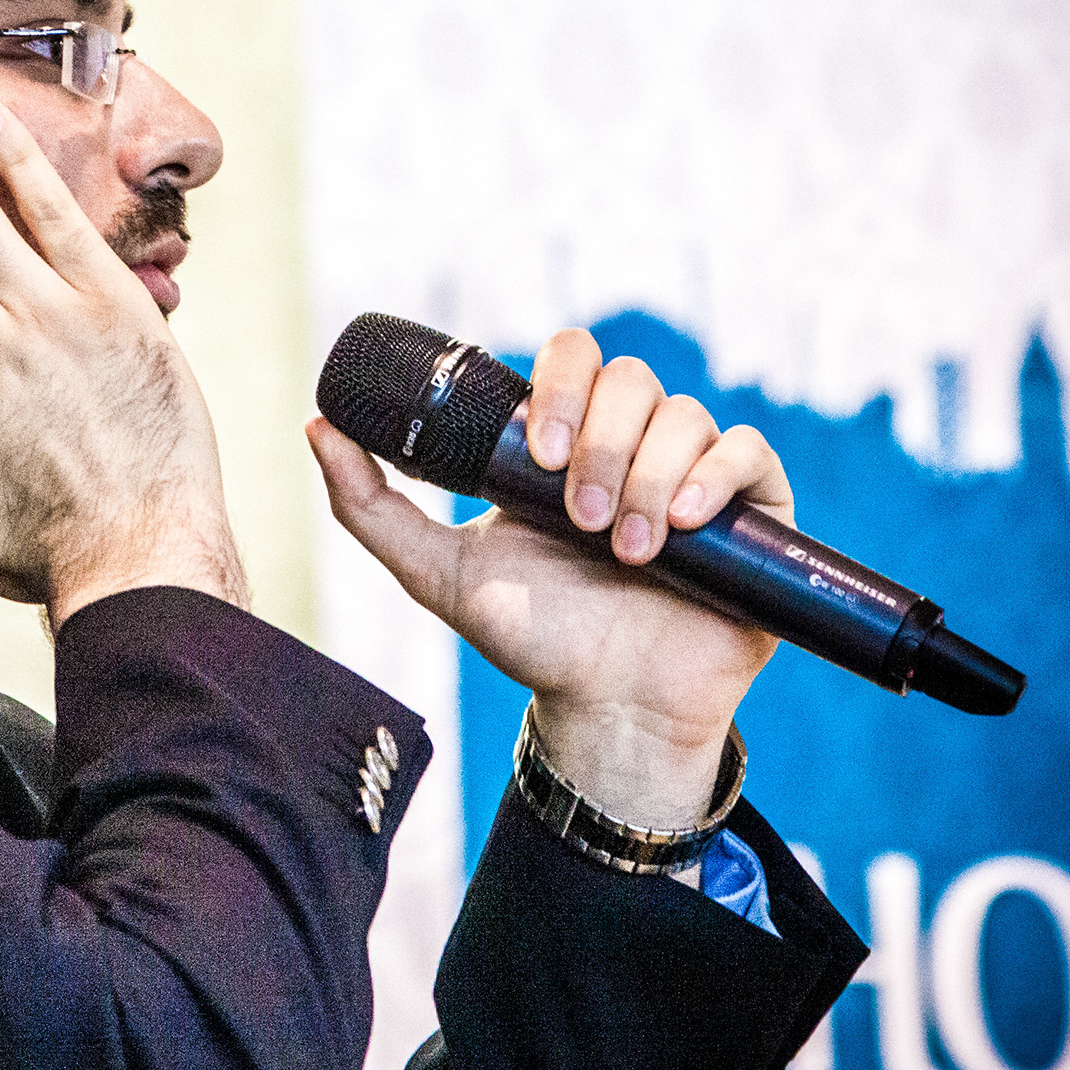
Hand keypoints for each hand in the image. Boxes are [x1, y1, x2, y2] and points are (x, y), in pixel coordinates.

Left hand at [308, 329, 790, 827]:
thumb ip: (371, 505)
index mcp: (564, 442)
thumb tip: (317, 426)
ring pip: (684, 415)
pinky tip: (683, 524)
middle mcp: (629, 444)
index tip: (539, 455)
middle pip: (629, 379)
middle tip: (579, 516)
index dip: (558, 386)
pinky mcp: (752, 511)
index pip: (570, 359)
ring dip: (648, 476)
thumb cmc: (532, 639)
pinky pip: (748, 451)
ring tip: (626, 550)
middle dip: (600, 442)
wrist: (609, 710)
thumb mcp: (437, 572)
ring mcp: (692, 473)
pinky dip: (714, 477)